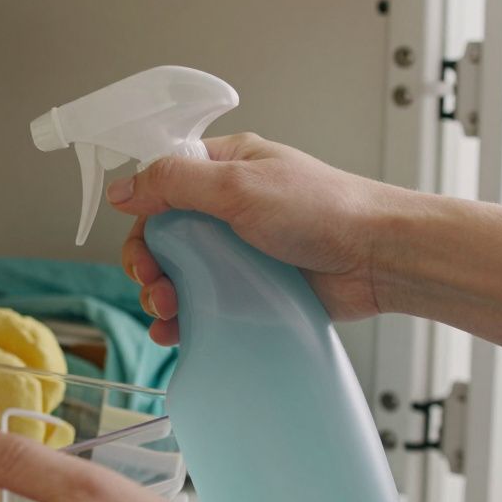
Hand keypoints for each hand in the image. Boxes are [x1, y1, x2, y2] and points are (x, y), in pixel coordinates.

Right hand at [110, 133, 411, 343]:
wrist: (379, 258)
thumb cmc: (324, 210)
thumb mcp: (238, 186)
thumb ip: (174, 183)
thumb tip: (122, 189)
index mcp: (224, 169)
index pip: (161, 187)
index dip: (142, 217)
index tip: (141, 245)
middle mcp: (228, 207)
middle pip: (164, 236)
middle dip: (148, 263)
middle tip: (152, 283)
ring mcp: (240, 250)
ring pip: (180, 274)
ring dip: (162, 295)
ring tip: (167, 311)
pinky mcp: (253, 288)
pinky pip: (206, 304)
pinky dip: (185, 320)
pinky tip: (176, 333)